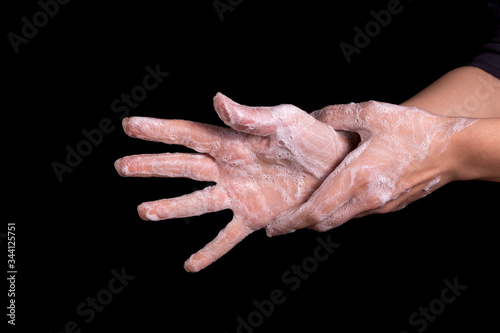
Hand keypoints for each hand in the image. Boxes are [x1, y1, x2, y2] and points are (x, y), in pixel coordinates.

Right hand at [114, 93, 353, 271]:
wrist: (337, 166)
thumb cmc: (311, 136)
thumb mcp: (283, 121)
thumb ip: (250, 116)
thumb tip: (217, 100)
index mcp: (232, 142)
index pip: (187, 135)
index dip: (158, 131)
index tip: (129, 126)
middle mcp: (228, 169)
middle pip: (182, 168)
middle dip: (152, 166)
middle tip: (122, 165)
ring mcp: (238, 195)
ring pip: (196, 202)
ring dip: (170, 207)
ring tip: (144, 211)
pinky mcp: (254, 217)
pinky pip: (227, 237)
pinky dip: (210, 252)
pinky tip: (191, 265)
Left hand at [267, 101, 477, 234]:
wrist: (453, 150)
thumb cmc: (414, 130)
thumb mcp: (371, 112)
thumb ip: (336, 114)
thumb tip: (312, 116)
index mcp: (357, 178)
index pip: (316, 210)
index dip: (291, 222)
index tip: (273, 228)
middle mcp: (366, 199)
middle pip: (324, 223)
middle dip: (299, 225)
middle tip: (280, 223)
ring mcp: (379, 206)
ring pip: (341, 219)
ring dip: (319, 218)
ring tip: (301, 210)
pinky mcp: (389, 206)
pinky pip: (356, 213)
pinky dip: (339, 211)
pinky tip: (334, 197)